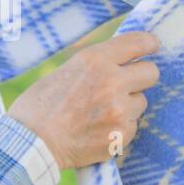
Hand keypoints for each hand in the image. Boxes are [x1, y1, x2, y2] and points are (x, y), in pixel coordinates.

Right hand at [10, 31, 160, 170]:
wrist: (31, 142)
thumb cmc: (41, 105)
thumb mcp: (66, 70)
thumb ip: (97, 64)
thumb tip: (125, 59)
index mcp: (94, 60)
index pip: (138, 43)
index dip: (148, 44)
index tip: (152, 47)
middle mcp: (111, 81)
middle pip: (151, 72)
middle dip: (141, 78)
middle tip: (125, 85)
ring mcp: (119, 109)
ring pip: (141, 102)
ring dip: (127, 106)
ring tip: (99, 113)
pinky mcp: (122, 134)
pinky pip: (133, 125)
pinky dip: (119, 128)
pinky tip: (97, 130)